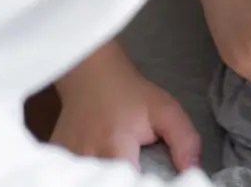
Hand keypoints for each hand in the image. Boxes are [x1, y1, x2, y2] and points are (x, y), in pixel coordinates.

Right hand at [52, 45, 202, 171]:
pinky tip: (102, 170)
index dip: (143, 185)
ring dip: (107, 178)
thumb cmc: (129, 92)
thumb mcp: (164, 109)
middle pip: (108, 184)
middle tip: (139, 172)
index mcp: (114, 145)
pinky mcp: (58, 157)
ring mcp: (68, 158)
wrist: (90, 74)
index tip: (152, 179)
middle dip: (125, 183)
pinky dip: (90, 175)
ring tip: (123, 169)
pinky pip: (76, 174)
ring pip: (91, 179)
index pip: (129, 184)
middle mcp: (86, 156)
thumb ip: (184, 139)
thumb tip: (191, 169)